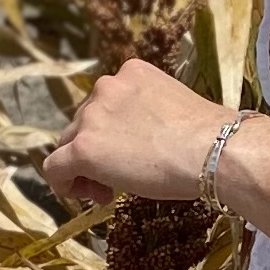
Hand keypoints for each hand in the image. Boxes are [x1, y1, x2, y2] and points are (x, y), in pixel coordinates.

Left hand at [43, 56, 225, 209]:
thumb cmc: (210, 137)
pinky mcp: (84, 148)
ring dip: (84, 168)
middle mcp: (106, 86)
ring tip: (108, 192)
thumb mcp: (174, 109)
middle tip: (117, 180)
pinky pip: (55, 167)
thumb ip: (147, 115)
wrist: (214, 151)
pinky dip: (63, 183)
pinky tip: (84, 196)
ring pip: (69, 144)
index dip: (112, 132)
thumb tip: (140, 141)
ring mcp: (92, 116)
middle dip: (97, 151)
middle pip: (83, 123)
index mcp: (131, 72)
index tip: (130, 154)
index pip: (106, 103)